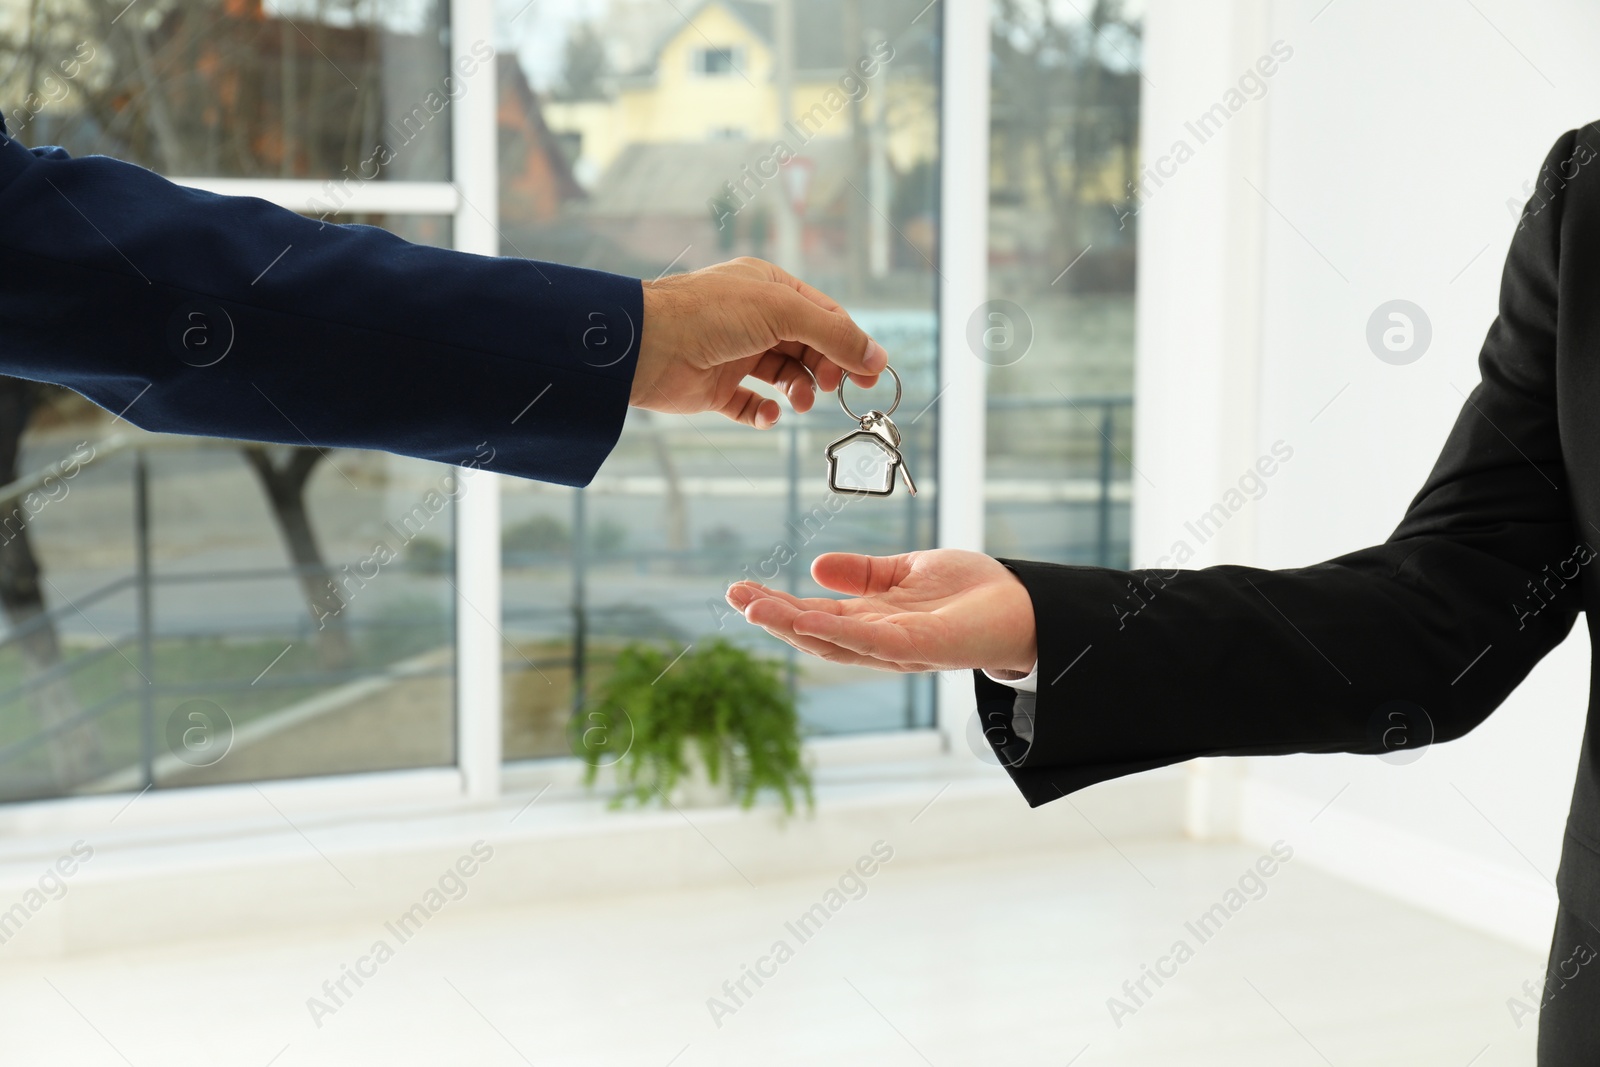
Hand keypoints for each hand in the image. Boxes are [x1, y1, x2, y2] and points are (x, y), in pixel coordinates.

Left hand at [633, 257, 886, 427]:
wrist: (645, 346)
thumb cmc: (709, 313)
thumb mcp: (783, 312)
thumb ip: (833, 335)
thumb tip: (876, 356)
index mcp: (768, 288)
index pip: (823, 315)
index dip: (849, 343)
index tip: (870, 373)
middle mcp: (752, 318)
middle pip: (807, 346)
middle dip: (825, 368)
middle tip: (833, 387)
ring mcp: (733, 353)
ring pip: (783, 376)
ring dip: (799, 390)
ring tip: (799, 401)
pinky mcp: (714, 387)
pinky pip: (750, 404)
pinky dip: (764, 413)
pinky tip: (767, 414)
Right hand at [727, 550, 1037, 674]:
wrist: (1025, 606)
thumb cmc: (972, 592)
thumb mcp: (906, 571)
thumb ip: (865, 573)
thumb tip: (816, 566)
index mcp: (872, 620)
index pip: (814, 613)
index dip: (777, 603)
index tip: (740, 589)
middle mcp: (877, 640)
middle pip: (815, 632)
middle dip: (773, 616)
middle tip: (734, 597)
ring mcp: (897, 648)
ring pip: (834, 641)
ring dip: (792, 627)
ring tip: (755, 609)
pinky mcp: (921, 648)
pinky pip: (872, 643)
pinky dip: (837, 633)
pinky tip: (807, 620)